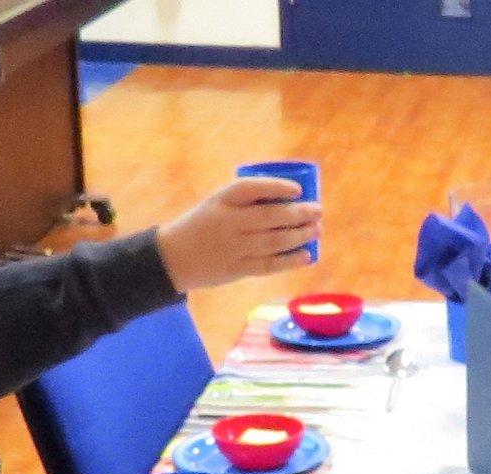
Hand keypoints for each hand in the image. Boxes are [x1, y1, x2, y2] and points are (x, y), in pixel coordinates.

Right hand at [155, 176, 323, 289]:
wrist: (173, 256)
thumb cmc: (204, 224)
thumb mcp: (217, 204)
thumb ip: (246, 202)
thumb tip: (291, 200)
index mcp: (221, 200)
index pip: (252, 188)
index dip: (278, 188)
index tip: (298, 190)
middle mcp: (228, 222)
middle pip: (269, 217)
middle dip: (298, 213)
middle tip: (318, 211)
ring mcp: (232, 247)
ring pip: (273, 241)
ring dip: (299, 236)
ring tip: (316, 230)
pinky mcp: (236, 269)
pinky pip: (268, 265)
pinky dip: (289, 261)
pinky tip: (307, 255)